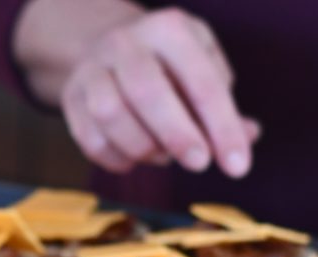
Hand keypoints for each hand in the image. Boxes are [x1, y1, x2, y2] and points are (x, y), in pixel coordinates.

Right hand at [15, 3, 257, 176]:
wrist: (106, 45)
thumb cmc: (168, 65)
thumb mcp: (202, 67)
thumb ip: (223, 105)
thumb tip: (247, 137)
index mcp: (169, 29)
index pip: (201, 82)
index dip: (222, 127)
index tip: (238, 167)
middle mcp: (126, 42)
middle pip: (147, 92)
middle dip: (177, 135)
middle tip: (199, 164)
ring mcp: (92, 69)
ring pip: (111, 115)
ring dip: (142, 147)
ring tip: (162, 155)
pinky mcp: (70, 96)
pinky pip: (90, 138)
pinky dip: (117, 158)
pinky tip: (134, 159)